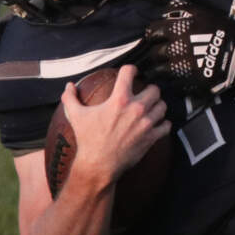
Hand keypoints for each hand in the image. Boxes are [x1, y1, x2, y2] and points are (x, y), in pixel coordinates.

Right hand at [64, 65, 169, 187]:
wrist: (98, 165)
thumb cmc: (87, 139)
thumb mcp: (75, 115)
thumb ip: (70, 97)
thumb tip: (69, 85)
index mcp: (119, 99)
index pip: (130, 72)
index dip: (131, 69)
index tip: (132, 71)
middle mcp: (136, 108)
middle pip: (154, 89)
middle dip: (150, 89)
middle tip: (145, 93)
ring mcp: (146, 123)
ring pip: (162, 106)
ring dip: (158, 105)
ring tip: (152, 108)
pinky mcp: (151, 137)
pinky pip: (166, 125)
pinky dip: (163, 123)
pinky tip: (158, 123)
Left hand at [135, 0, 234, 98]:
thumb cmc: (223, 29)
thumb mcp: (203, 13)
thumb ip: (182, 8)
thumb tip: (167, 5)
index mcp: (178, 30)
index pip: (153, 32)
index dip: (153, 34)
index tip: (155, 37)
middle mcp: (177, 49)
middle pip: (154, 53)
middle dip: (154, 52)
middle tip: (157, 53)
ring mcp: (183, 68)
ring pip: (160, 70)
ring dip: (159, 68)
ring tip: (160, 68)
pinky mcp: (190, 82)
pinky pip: (172, 83)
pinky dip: (171, 80)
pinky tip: (174, 77)